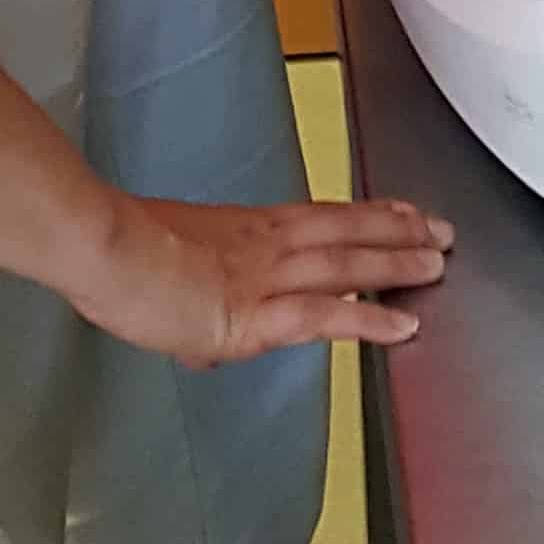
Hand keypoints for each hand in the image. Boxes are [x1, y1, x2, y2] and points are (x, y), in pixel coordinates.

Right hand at [72, 194, 452, 367]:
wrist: (104, 251)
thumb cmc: (118, 253)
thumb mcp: (166, 261)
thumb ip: (195, 295)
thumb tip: (197, 331)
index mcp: (246, 229)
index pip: (320, 217)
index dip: (364, 216)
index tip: (398, 211)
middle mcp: (267, 244)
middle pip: (346, 230)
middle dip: (398, 231)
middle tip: (439, 230)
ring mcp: (267, 276)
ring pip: (347, 263)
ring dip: (397, 262)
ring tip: (436, 263)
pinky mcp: (258, 314)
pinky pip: (326, 316)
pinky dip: (368, 319)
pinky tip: (401, 326)